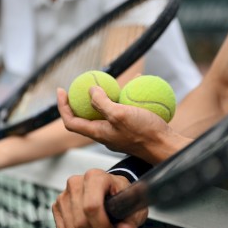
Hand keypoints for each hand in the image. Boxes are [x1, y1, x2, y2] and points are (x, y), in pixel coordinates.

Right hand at [52, 169, 147, 227]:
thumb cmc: (121, 196)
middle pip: (81, 223)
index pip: (92, 207)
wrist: (109, 191)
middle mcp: (76, 183)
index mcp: (95, 177)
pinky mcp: (57, 207)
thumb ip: (132, 220)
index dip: (103, 226)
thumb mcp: (133, 206)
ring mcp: (63, 195)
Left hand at [57, 87, 187, 162]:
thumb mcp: (120, 115)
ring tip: (107, 80)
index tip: (61, 90)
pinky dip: (125, 97)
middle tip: (81, 84)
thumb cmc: (144, 132)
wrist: (166, 147)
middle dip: (79, 101)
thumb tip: (90, 90)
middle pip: (84, 117)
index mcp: (98, 133)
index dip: (62, 107)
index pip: (70, 121)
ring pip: (105, 112)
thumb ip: (102, 103)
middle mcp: (105, 134)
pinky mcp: (131, 128)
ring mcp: (118, 132)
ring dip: (104, 96)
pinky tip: (136, 81)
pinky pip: (123, 109)